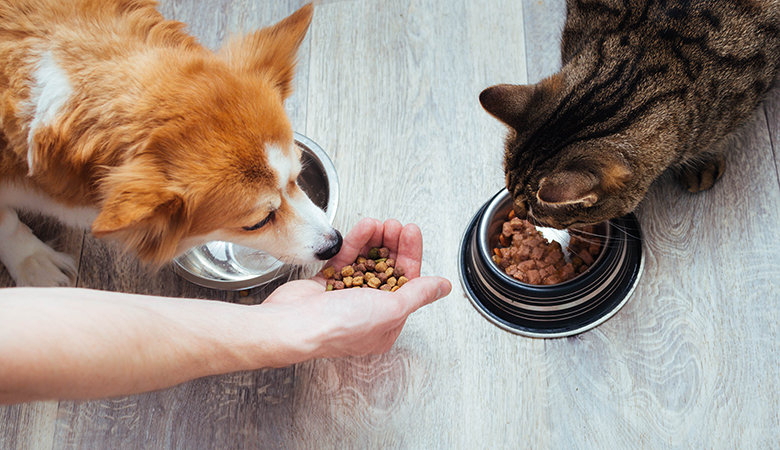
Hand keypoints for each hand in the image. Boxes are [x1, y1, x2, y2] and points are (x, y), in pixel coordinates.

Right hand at [260, 218, 451, 362]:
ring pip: (366, 262)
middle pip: (387, 270)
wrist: (293, 325)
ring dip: (375, 241)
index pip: (406, 283)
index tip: (411, 233)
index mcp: (386, 325)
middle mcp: (367, 312)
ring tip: (380, 223)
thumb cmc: (339, 326)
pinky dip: (355, 243)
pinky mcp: (326, 285)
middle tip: (396, 225)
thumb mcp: (390, 309)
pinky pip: (345, 259)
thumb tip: (442, 287)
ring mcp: (345, 298)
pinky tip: (364, 227)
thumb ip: (418, 294)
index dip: (410, 255)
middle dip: (393, 245)